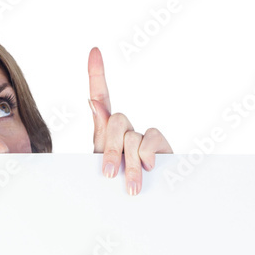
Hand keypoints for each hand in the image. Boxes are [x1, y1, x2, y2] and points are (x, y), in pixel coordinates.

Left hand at [88, 47, 171, 195]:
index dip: (97, 73)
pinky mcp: (160, 145)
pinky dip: (147, 154)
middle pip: (116, 121)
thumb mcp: (100, 161)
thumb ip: (99, 132)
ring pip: (132, 137)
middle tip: (108, 174)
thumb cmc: (115, 183)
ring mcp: (143, 136)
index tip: (95, 51)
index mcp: (106, 131)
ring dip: (129, 163)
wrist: (138, 203)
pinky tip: (149, 167)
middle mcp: (126, 129)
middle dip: (109, 149)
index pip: (101, 96)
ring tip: (130, 186)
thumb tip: (93, 101)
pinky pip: (151, 139)